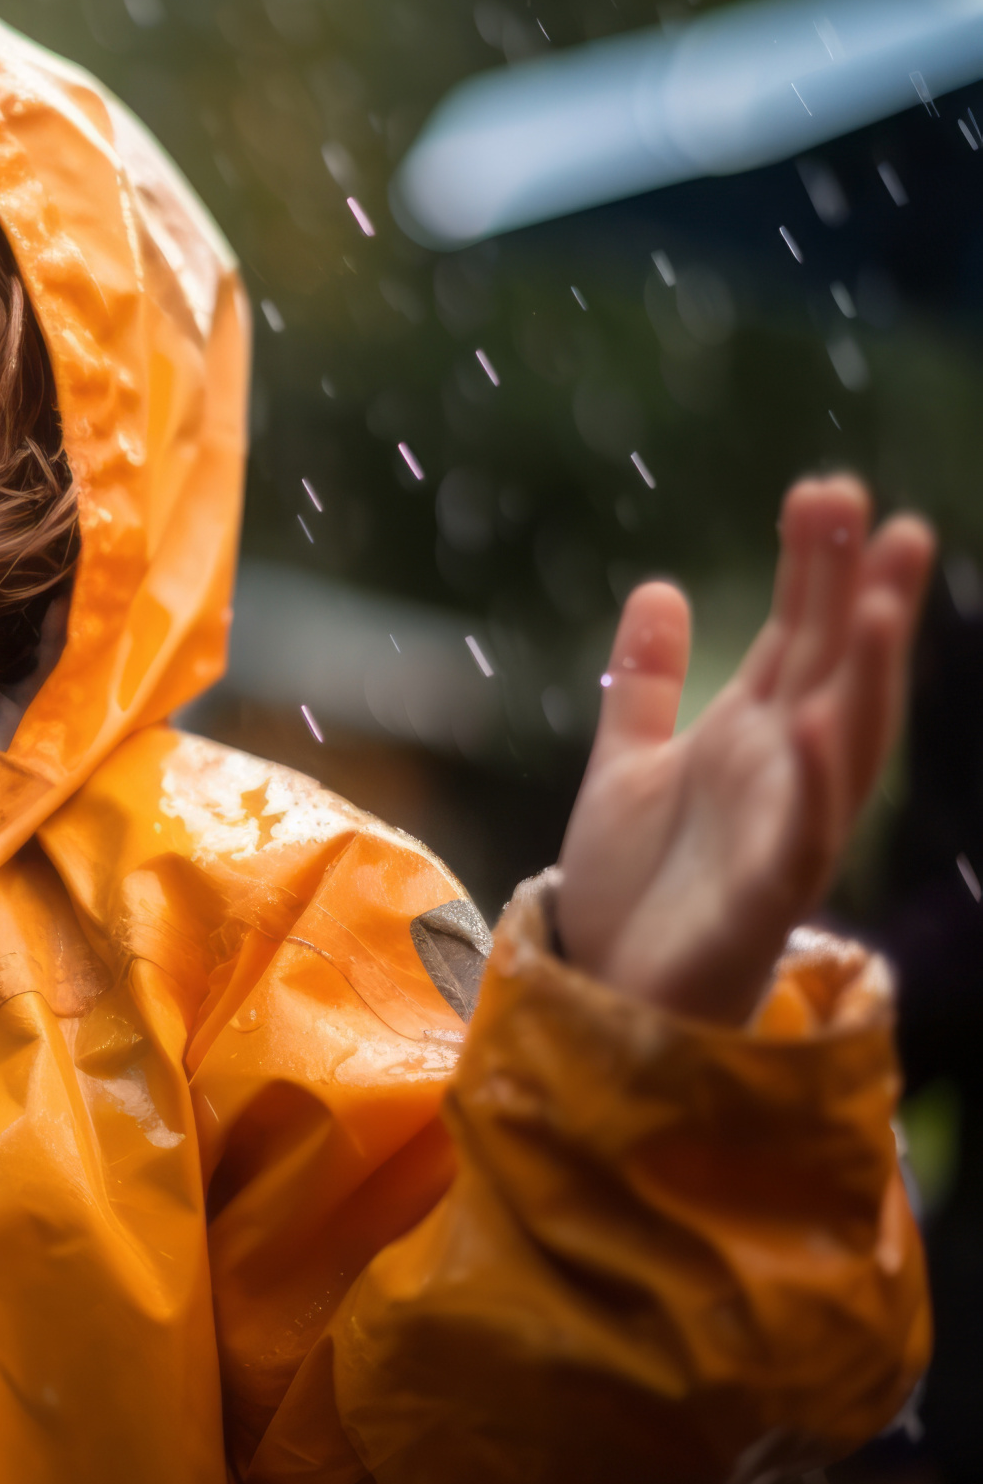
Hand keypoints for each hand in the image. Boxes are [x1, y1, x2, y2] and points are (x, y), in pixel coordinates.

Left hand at [556, 476, 934, 1023]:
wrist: (604, 995)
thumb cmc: (633, 890)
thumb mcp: (625, 763)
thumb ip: (645, 683)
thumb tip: (660, 588)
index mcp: (751, 740)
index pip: (796, 637)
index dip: (813, 567)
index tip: (823, 488)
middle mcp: (780, 777)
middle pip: (833, 672)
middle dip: (857, 594)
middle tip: (880, 509)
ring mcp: (780, 833)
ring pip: (845, 745)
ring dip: (867, 674)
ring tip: (879, 597)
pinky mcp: (763, 898)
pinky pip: (801, 836)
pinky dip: (813, 783)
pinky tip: (816, 726)